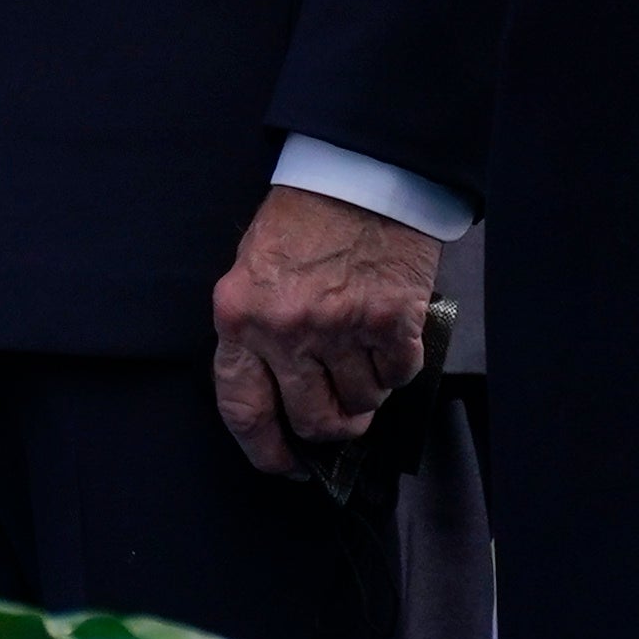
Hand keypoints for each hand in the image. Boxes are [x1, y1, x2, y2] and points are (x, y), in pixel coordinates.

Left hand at [211, 184, 442, 476]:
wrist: (356, 175)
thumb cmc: (301, 221)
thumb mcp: (253, 272)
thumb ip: (257, 334)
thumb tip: (280, 399)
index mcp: (239, 316)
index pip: (242, 407)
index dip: (264, 448)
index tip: (284, 463)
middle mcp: (286, 328)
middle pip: (312, 419)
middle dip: (330, 428)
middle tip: (341, 418)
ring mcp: (341, 327)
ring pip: (362, 403)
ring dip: (367, 393)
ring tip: (363, 357)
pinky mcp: (392, 321)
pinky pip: (399, 376)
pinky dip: (398, 367)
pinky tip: (389, 337)